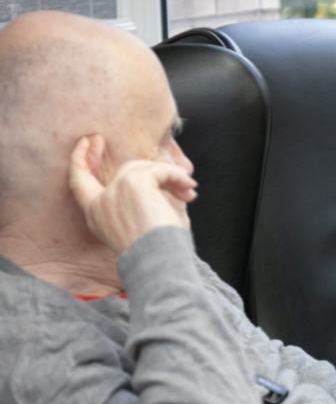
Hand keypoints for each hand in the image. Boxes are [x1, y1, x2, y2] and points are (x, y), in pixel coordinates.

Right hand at [69, 135, 197, 254]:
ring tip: (189, 193)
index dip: (80, 158)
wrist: (157, 262)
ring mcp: (114, 190)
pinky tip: (189, 189)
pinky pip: (159, 170)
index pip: (78, 181)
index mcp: (95, 216)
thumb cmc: (155, 252)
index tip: (88, 142)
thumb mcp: (139, 226)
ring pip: (144, 168)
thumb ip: (139, 202)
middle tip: (180, 176)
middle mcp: (99, 203)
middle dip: (151, 167)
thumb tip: (164, 179)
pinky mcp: (133, 183)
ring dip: (170, 177)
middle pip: (125, 170)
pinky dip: (177, 177)